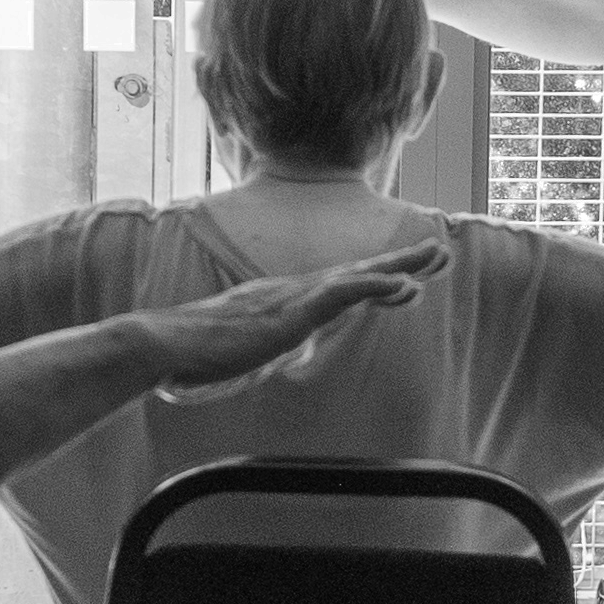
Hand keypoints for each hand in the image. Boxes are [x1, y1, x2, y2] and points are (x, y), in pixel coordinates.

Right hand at [131, 240, 449, 391]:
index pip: (341, 287)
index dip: (378, 279)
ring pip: (358, 275)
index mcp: (285, 302)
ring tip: (436, 255)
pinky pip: (341, 295)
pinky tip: (404, 284)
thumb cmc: (193, 354)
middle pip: (359, 272)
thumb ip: (259, 349)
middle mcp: (293, 291)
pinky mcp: (290, 313)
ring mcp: (293, 299)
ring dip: (400, 265)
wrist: (162, 346)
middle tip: (441, 250)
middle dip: (402, 261)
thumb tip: (266, 353)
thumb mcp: (242, 353)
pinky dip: (375, 287)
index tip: (412, 276)